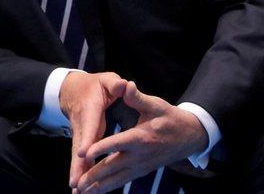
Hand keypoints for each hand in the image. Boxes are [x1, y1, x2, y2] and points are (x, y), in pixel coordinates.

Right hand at [59, 71, 127, 189]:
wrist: (72, 90)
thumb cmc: (94, 85)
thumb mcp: (106, 80)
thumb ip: (115, 84)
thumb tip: (125, 85)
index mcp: (90, 109)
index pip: (89, 126)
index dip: (87, 140)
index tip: (84, 153)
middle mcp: (82, 124)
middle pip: (79, 147)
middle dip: (77, 165)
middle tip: (75, 182)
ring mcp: (79, 134)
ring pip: (77, 156)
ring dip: (77, 172)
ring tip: (76, 190)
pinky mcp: (80, 141)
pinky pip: (80, 158)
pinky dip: (79, 171)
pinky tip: (79, 186)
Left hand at [75, 81, 207, 192]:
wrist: (190, 136)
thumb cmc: (170, 118)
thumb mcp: (156, 105)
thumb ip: (138, 98)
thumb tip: (126, 85)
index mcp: (141, 137)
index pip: (117, 143)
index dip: (100, 149)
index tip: (85, 154)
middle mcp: (139, 155)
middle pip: (113, 167)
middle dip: (94, 176)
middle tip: (77, 184)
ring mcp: (140, 165)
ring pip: (117, 179)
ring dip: (99, 187)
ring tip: (81, 193)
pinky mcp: (141, 170)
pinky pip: (122, 181)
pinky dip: (109, 187)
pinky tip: (95, 192)